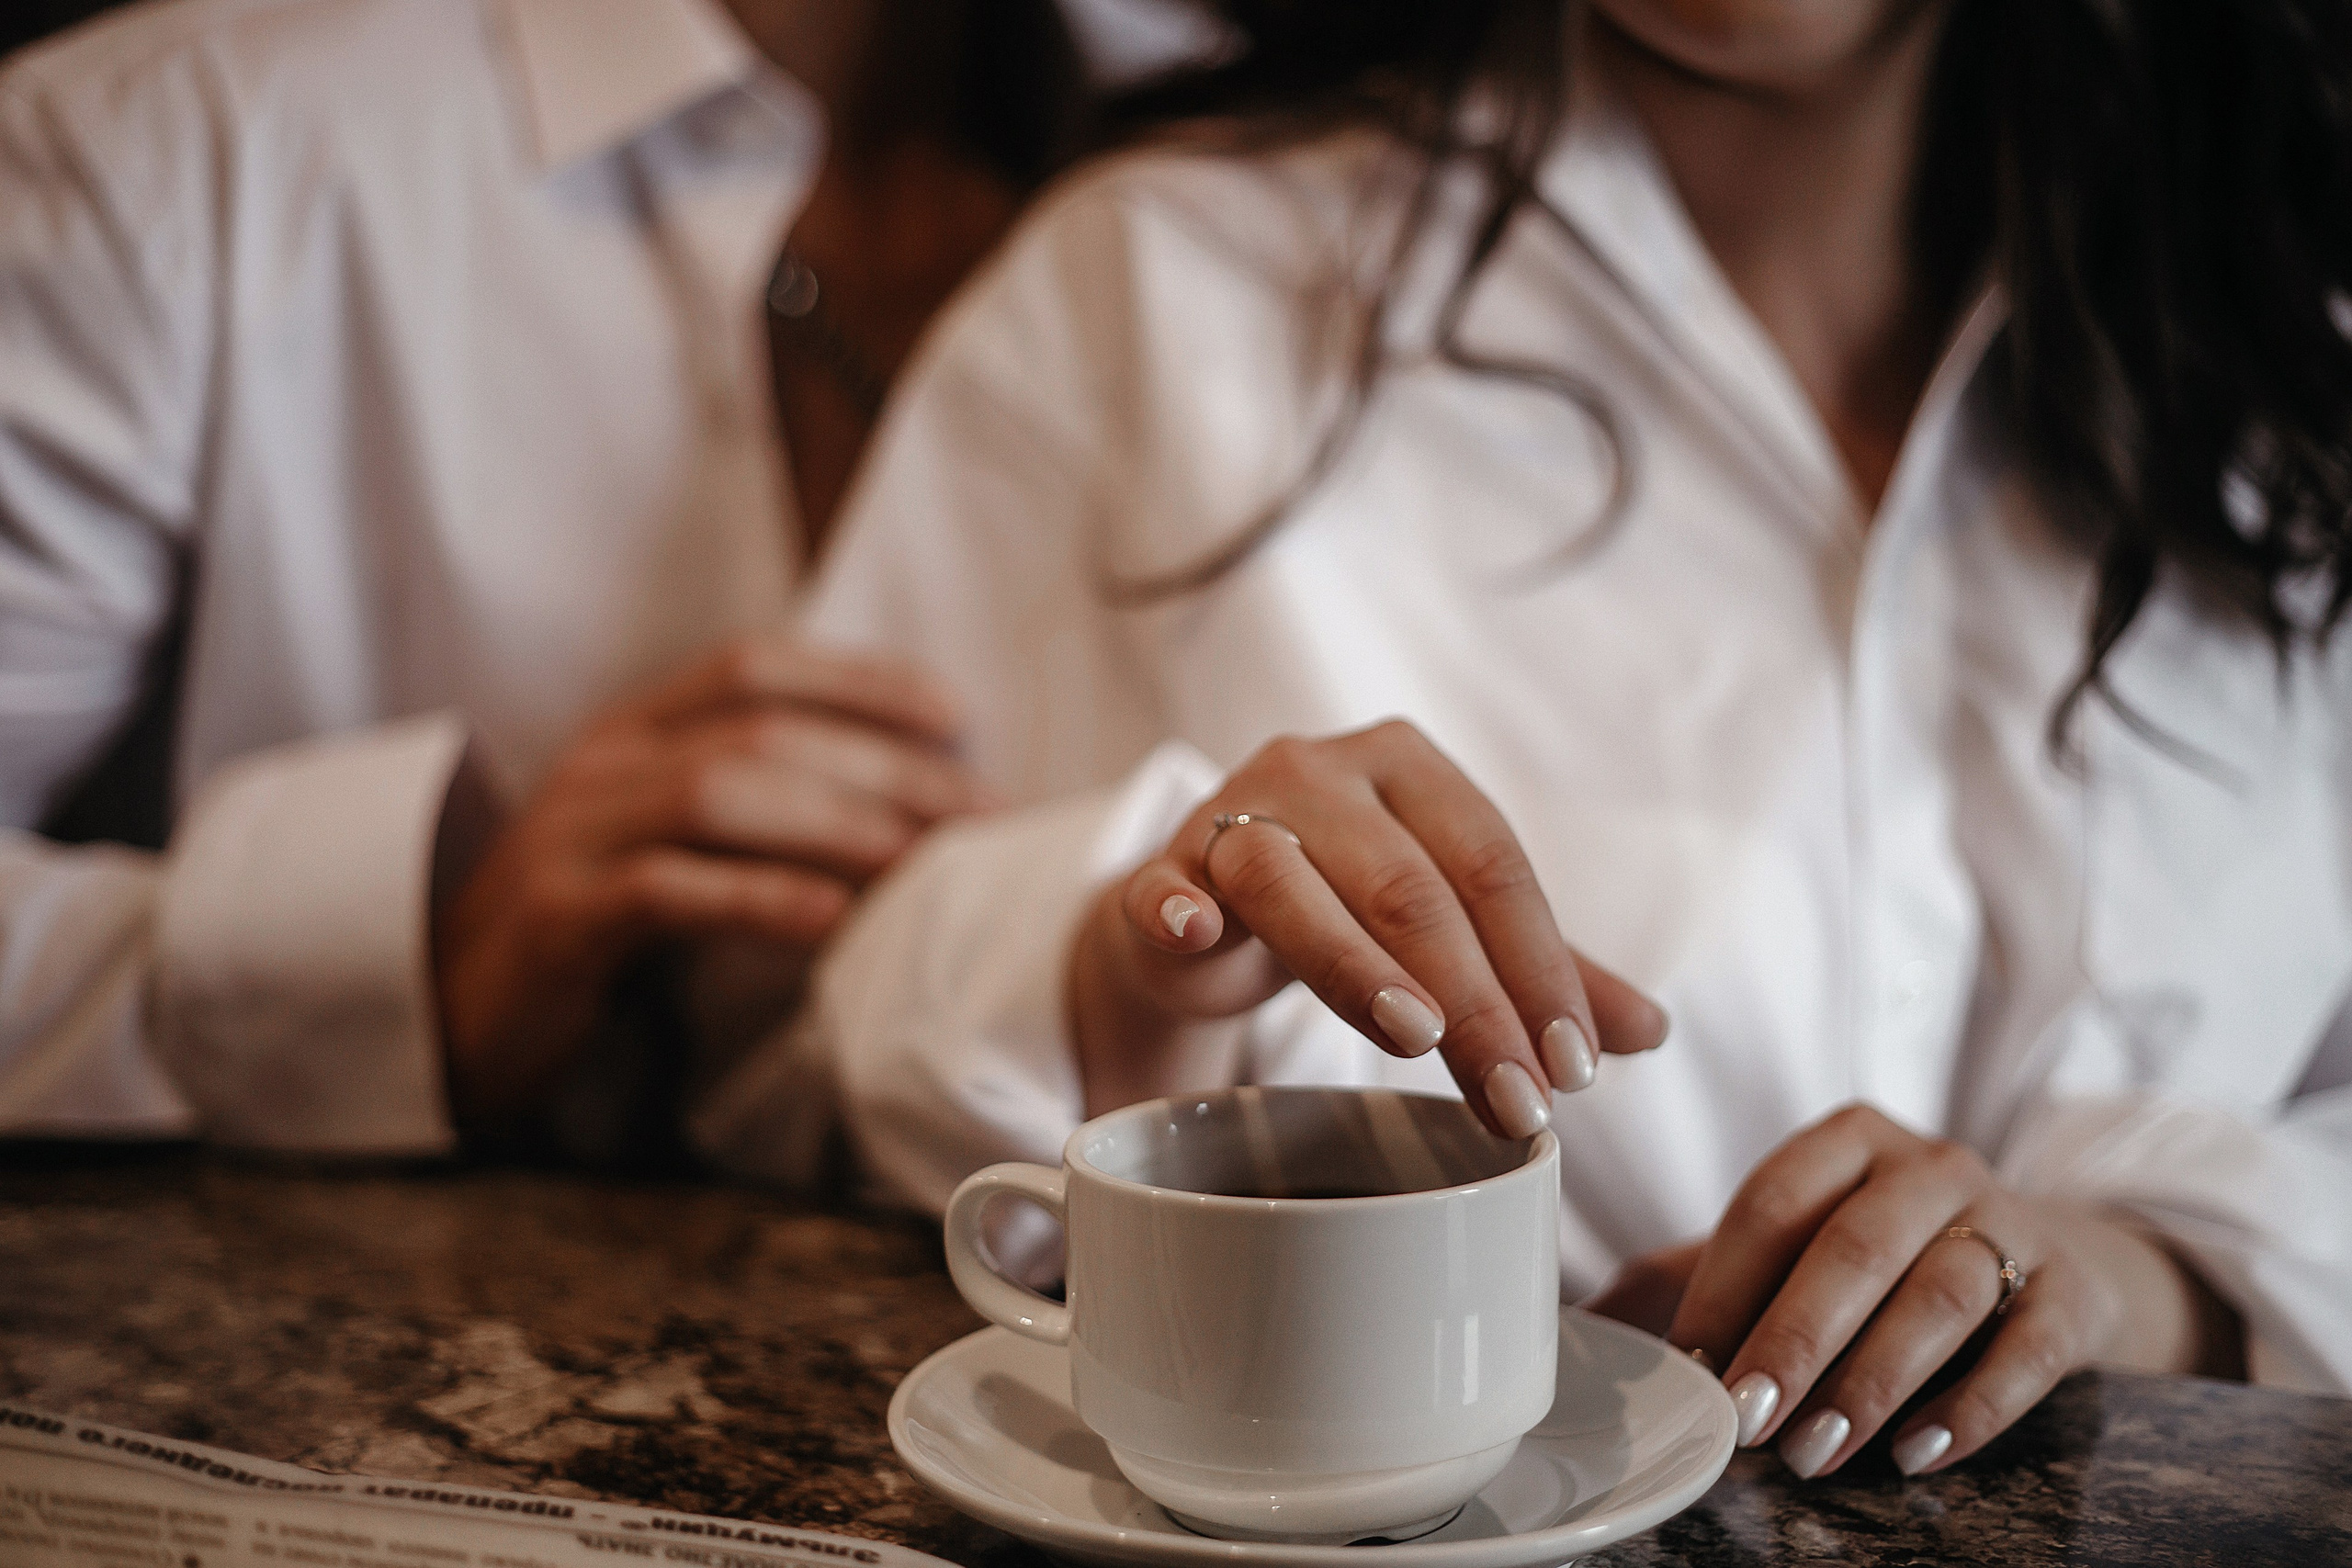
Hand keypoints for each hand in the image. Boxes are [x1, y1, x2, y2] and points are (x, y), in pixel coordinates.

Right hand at [434, 633, 987, 1124]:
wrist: (449, 1019)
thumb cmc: (587, 932)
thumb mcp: (667, 849)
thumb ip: (754, 816)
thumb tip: (903, 818)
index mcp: (629, 733)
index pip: (751, 667)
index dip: (855, 676)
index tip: (952, 713)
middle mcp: (599, 766)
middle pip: (760, 734)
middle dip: (883, 768)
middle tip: (977, 817)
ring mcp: (570, 838)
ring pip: (718, 795)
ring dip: (836, 827)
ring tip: (923, 866)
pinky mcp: (555, 920)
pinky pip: (666, 891)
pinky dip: (758, 900)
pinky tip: (832, 923)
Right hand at [1069, 720, 1669, 1135]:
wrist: (1201, 909)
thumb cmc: (1340, 906)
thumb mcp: (1446, 931)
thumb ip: (1539, 972)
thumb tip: (1651, 1034)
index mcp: (1409, 768)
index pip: (1492, 864)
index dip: (1539, 965)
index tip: (1574, 1069)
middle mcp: (1322, 770)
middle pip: (1408, 885)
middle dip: (1472, 1002)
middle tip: (1515, 1099)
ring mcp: (1232, 812)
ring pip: (1292, 880)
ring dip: (1351, 962)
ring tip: (1411, 1036)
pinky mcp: (1161, 871)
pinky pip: (1166, 886)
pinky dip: (1180, 910)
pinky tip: (1197, 937)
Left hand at [1651, 1104, 2242, 1479]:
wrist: (2047, 1260)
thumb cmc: (1885, 1259)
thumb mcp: (1793, 1250)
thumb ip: (1692, 1277)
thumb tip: (1582, 1321)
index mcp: (1849, 1140)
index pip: (1774, 1201)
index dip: (1725, 1285)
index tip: (1688, 1366)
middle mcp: (1932, 1166)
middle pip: (1855, 1246)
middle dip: (1794, 1339)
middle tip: (1748, 1420)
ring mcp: (2011, 1220)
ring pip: (1940, 1292)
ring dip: (1872, 1379)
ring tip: (1816, 1451)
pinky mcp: (2073, 1289)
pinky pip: (2028, 1345)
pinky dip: (1973, 1404)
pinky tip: (1917, 1452)